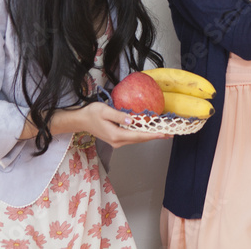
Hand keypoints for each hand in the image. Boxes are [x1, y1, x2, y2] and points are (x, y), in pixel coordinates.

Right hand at [23, 102, 168, 147]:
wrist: (80, 120)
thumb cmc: (91, 113)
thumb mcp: (104, 110)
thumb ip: (119, 115)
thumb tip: (133, 120)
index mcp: (116, 135)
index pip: (139, 136)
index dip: (153, 135)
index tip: (165, 133)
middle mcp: (118, 141)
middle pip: (141, 139)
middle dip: (156, 136)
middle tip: (171, 132)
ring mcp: (117, 141)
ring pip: (137, 139)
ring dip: (150, 135)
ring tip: (164, 131)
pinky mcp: (117, 138)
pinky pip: (133, 137)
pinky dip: (142, 133)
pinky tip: (149, 129)